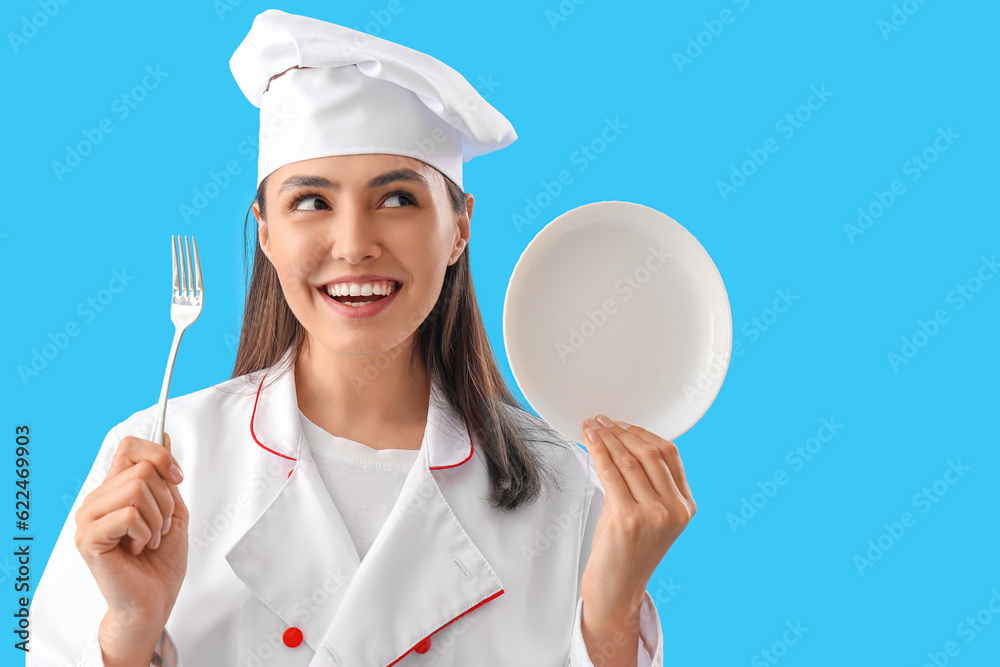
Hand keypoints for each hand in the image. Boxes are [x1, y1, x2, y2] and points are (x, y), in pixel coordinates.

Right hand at [74, 433, 188, 663]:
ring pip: (137, 489)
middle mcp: (97, 501)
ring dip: (157, 518)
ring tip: (151, 539)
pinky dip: (146, 532)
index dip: (158, 453)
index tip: (176, 476)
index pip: (129, 447)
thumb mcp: (173, 510)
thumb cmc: (161, 561)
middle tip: (161, 527)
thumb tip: (165, 437)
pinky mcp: (88, 538)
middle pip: (141, 468)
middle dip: (166, 499)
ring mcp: (88, 519)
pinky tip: (139, 548)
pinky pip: (128, 515)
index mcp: (114, 490)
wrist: (154, 600)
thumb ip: (165, 477)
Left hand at [579, 415, 695, 616]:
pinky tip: (589, 442)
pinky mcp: (631, 520)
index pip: (669, 454)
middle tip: (601, 422)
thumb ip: (641, 481)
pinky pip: (612, 474)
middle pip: (650, 453)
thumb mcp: (644, 512)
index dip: (642, 433)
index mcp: (685, 506)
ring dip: (607, 440)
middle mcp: (675, 510)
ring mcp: (655, 515)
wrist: (617, 589)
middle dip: (621, 432)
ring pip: (629, 461)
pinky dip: (599, 453)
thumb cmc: (625, 552)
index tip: (620, 424)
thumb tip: (617, 442)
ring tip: (591, 429)